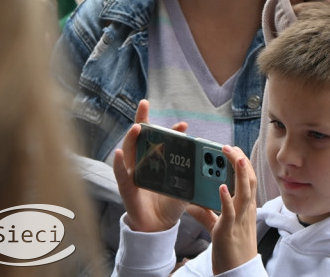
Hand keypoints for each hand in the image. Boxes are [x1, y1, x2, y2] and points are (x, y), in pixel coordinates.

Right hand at [113, 99, 189, 232]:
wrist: (159, 226)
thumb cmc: (170, 203)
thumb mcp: (185, 187)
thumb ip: (193, 176)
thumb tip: (210, 166)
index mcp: (158, 160)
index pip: (163, 140)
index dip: (172, 131)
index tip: (184, 125)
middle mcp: (143, 163)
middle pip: (140, 138)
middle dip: (142, 120)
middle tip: (144, 103)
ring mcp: (133, 174)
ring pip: (129, 152)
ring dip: (131, 138)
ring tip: (137, 126)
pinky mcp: (127, 189)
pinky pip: (121, 175)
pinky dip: (119, 164)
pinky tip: (119, 154)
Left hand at [203, 146, 257, 274]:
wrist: (237, 273)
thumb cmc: (230, 250)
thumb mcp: (219, 226)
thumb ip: (206, 212)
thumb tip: (191, 202)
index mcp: (245, 208)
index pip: (248, 180)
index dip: (242, 163)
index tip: (233, 150)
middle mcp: (246, 211)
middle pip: (249, 180)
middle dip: (241, 161)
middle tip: (229, 147)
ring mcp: (239, 220)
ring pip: (245, 192)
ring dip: (240, 172)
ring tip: (233, 156)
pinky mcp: (228, 230)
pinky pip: (230, 212)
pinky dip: (226, 198)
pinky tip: (221, 187)